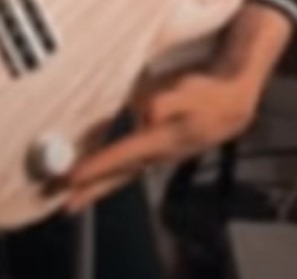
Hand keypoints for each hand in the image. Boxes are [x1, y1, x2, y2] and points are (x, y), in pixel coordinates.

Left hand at [61, 68, 261, 212]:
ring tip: (73, 197)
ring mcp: (157, 156)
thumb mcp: (191, 92)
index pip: (123, 156)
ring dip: (98, 185)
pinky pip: (127, 167)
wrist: (232, 105)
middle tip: (64, 203)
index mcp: (162, 140)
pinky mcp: (156, 151)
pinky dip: (109, 174)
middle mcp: (157, 154)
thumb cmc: (209, 95)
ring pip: (122, 174)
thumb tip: (148, 112)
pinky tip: (96, 177)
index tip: (73, 176)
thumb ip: (169, 102)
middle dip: (92, 189)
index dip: (97, 166)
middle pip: (119, 175)